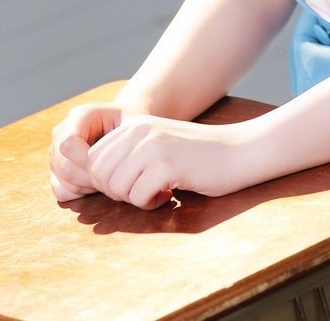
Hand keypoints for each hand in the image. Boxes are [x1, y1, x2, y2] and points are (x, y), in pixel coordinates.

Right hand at [49, 103, 124, 201]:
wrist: (123, 123)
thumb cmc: (130, 122)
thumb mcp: (134, 122)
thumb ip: (126, 137)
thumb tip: (115, 161)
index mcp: (78, 116)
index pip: (69, 144)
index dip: (87, 161)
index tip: (110, 165)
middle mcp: (61, 132)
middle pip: (64, 166)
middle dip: (90, 179)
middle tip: (112, 178)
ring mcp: (55, 151)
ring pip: (62, 181)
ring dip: (86, 187)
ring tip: (107, 179)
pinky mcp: (56, 168)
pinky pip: (61, 191)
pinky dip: (79, 194)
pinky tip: (96, 184)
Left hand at [86, 115, 247, 208]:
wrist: (238, 151)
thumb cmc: (197, 156)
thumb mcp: (157, 146)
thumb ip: (127, 156)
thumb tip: (91, 182)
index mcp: (134, 124)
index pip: (94, 159)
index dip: (107, 181)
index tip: (132, 185)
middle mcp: (140, 130)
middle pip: (100, 174)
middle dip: (117, 192)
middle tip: (143, 192)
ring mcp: (153, 146)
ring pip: (116, 186)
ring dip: (134, 199)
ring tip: (157, 192)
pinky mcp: (168, 164)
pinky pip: (139, 196)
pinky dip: (151, 204)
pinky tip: (170, 194)